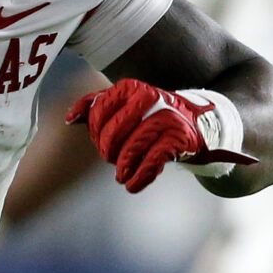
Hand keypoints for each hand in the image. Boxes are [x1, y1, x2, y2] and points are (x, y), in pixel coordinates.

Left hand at [67, 79, 253, 192]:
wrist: (203, 124)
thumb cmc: (155, 117)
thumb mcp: (127, 107)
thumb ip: (97, 108)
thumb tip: (70, 119)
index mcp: (132, 87)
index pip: (98, 113)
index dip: (95, 134)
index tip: (101, 145)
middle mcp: (149, 98)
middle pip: (112, 133)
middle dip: (108, 152)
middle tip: (113, 161)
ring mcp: (166, 118)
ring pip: (131, 148)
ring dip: (123, 168)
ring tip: (122, 177)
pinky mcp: (179, 139)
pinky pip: (152, 161)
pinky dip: (140, 177)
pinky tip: (133, 185)